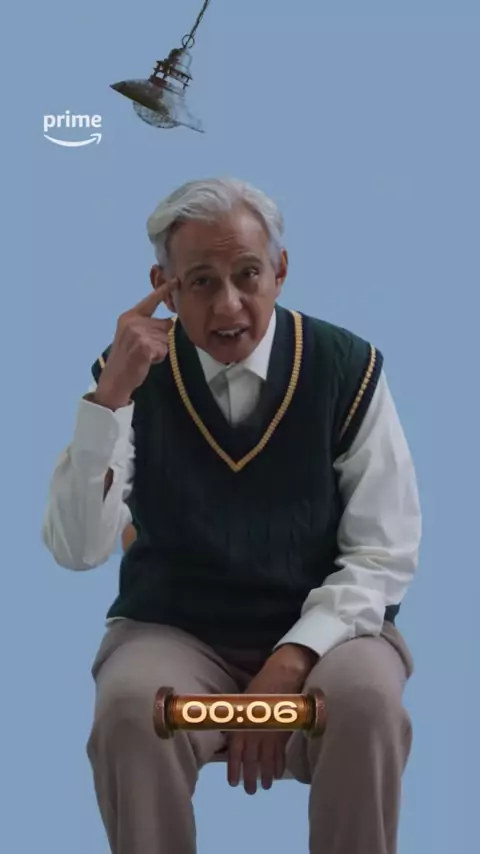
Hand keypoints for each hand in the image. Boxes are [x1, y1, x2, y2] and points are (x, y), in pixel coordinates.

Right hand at [94, 278, 177, 409]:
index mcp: (129, 316)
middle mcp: (133, 322)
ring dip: (160, 350)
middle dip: (161, 339)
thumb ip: (147, 325)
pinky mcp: (144, 346)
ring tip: (145, 356)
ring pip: (165, 339)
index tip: (176, 280)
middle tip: (145, 350)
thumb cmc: (126, 358)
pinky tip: (146, 361)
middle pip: (165, 325)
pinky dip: (159, 358)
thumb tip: (170, 321)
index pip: (150, 301)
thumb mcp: (131, 335)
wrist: (115, 379)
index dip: (163, 291)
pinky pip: (163, 350)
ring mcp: (138, 333)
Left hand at [227, 644, 316, 794]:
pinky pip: (281, 753)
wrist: (283, 677)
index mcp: (243, 724)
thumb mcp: (242, 701)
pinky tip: (277, 774)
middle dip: (250, 777)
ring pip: (267, 759)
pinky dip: (279, 765)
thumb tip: (229, 733)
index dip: (234, 768)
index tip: (233, 783)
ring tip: (265, 787)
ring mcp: (271, 733)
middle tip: (250, 792)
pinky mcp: (285, 732)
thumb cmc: (260, 686)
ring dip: (265, 775)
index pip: (236, 751)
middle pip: (252, 759)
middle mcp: (256, 732)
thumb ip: (236, 719)